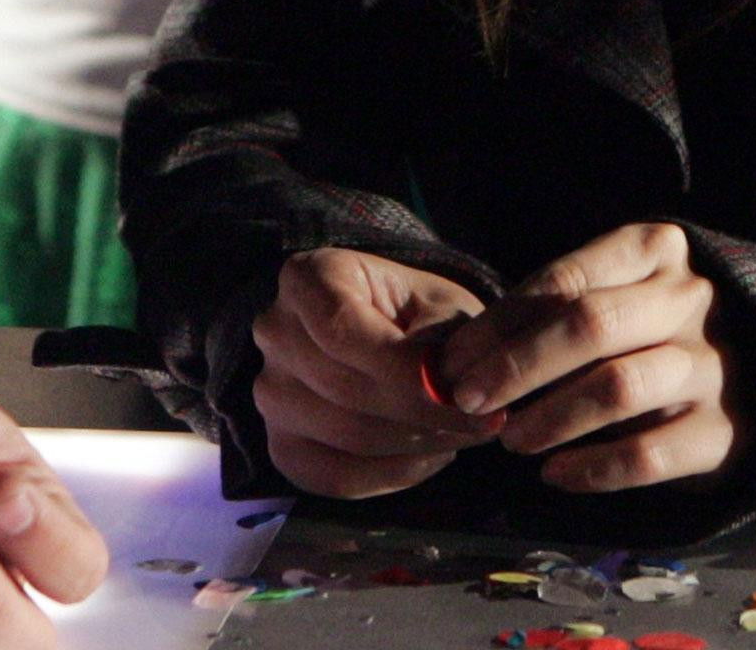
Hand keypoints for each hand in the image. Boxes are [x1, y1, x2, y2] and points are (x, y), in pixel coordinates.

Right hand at [249, 247, 499, 497]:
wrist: (394, 334)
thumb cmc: (419, 314)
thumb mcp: (441, 307)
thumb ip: (442, 344)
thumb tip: (452, 396)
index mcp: (306, 277)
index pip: (342, 331)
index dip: (404, 371)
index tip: (465, 396)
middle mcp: (274, 332)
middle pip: (345, 389)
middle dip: (424, 414)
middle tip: (484, 423)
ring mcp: (271, 393)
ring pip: (346, 436)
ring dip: (416, 444)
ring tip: (462, 433)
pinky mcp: (282, 444)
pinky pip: (333, 477)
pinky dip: (390, 475)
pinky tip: (427, 456)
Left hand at [433, 221, 735, 493]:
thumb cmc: (655, 326)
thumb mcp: (616, 292)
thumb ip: (553, 310)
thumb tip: (463, 356)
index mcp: (657, 251)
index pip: (567, 279)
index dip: (501, 323)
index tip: (454, 360)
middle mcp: (691, 301)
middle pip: (590, 323)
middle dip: (517, 366)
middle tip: (471, 401)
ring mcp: (712, 367)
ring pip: (617, 386)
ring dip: (550, 417)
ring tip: (512, 440)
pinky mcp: (724, 433)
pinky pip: (646, 455)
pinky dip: (590, 468)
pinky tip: (555, 474)